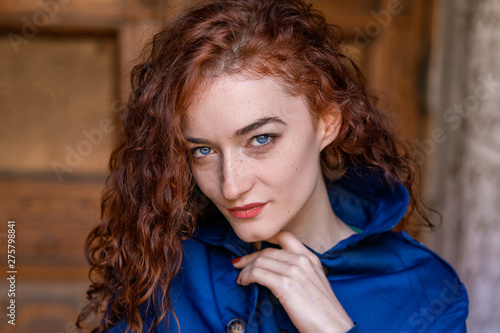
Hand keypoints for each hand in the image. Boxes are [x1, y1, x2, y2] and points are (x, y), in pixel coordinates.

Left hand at [232, 231, 353, 332]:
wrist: (334, 328)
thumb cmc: (323, 312)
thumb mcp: (315, 283)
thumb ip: (300, 271)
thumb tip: (277, 270)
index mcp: (311, 258)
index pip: (285, 237)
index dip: (266, 240)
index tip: (254, 249)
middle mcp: (302, 260)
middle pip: (268, 250)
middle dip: (250, 257)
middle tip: (239, 264)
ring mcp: (294, 271)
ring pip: (260, 260)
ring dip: (245, 269)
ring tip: (241, 278)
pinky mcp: (285, 284)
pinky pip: (257, 273)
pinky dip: (246, 276)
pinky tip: (244, 283)